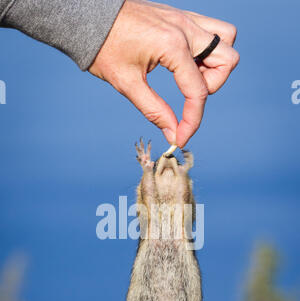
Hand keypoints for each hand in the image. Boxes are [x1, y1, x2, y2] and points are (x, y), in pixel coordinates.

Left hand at [89, 0, 238, 147]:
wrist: (90, 16)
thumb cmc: (104, 48)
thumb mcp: (127, 84)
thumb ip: (154, 111)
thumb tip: (173, 134)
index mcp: (172, 45)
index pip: (198, 91)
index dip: (193, 121)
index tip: (182, 138)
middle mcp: (185, 28)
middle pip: (227, 60)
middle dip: (213, 86)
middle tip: (189, 95)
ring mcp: (185, 18)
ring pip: (226, 38)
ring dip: (216, 63)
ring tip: (191, 76)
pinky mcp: (181, 15)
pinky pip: (211, 29)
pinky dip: (208, 49)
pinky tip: (186, 62)